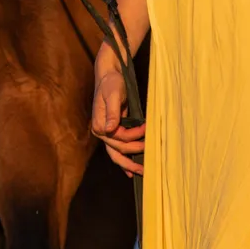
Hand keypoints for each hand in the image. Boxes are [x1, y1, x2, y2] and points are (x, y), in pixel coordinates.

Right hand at [91, 57, 145, 176]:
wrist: (110, 76)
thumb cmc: (111, 83)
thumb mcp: (113, 95)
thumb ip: (112, 112)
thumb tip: (108, 130)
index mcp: (99, 125)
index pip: (118, 138)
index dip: (133, 135)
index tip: (146, 126)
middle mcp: (101, 132)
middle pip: (117, 150)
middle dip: (133, 156)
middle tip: (149, 161)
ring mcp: (107, 133)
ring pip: (116, 154)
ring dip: (128, 164)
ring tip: (142, 172)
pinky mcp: (114, 132)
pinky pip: (119, 149)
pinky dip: (125, 159)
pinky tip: (131, 170)